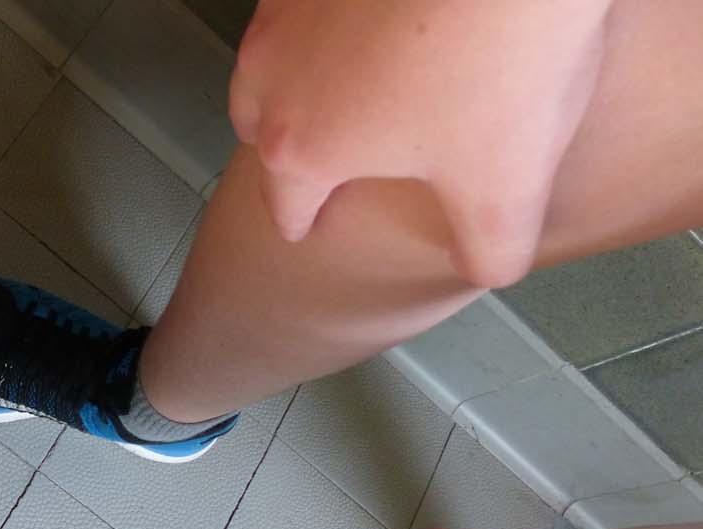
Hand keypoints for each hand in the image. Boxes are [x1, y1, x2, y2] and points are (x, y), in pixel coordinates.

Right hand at [230, 0, 611, 286]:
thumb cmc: (498, 65)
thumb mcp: (509, 189)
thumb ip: (490, 252)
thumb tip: (485, 264)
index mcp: (299, 147)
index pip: (283, 205)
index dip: (303, 222)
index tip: (310, 227)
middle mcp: (270, 72)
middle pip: (256, 121)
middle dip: (289, 141)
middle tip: (334, 148)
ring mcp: (286, 2)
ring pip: (272, 53)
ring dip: (301, 71)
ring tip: (356, 73)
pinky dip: (331, 12)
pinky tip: (379, 11)